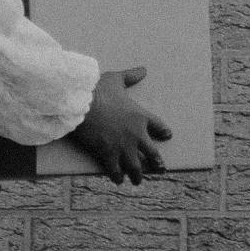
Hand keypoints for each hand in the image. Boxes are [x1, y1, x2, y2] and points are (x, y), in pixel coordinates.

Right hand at [60, 67, 169, 185]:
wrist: (82, 104)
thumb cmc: (98, 90)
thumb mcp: (116, 79)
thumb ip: (130, 76)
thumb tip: (143, 70)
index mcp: (140, 116)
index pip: (159, 126)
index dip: (163, 132)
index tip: (167, 136)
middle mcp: (136, 134)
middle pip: (152, 153)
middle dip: (156, 163)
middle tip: (159, 169)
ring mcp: (123, 146)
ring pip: (136, 166)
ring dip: (138, 174)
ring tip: (138, 180)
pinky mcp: (108, 154)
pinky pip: (116, 170)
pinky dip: (117, 176)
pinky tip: (118, 180)